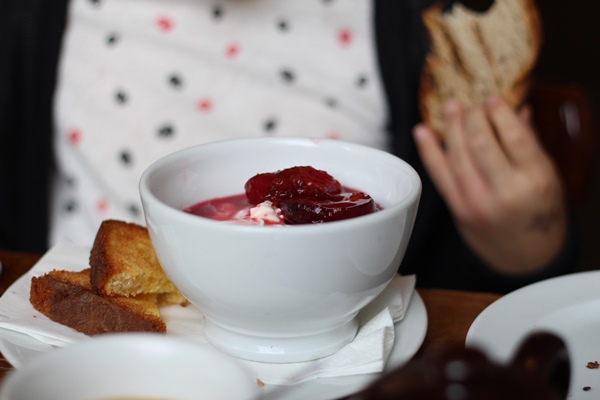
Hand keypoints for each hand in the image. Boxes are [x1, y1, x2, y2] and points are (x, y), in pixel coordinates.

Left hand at [413, 97, 566, 274]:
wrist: (526, 257)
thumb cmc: (539, 214)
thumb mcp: (547, 177)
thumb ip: (530, 143)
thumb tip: (518, 108)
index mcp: (534, 181)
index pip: (514, 138)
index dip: (500, 113)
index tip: (493, 99)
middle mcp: (504, 192)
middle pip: (481, 144)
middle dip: (473, 118)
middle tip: (472, 104)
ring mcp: (476, 201)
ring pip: (458, 157)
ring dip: (452, 128)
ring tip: (451, 108)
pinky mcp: (457, 209)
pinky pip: (439, 175)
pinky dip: (429, 151)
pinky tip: (422, 132)